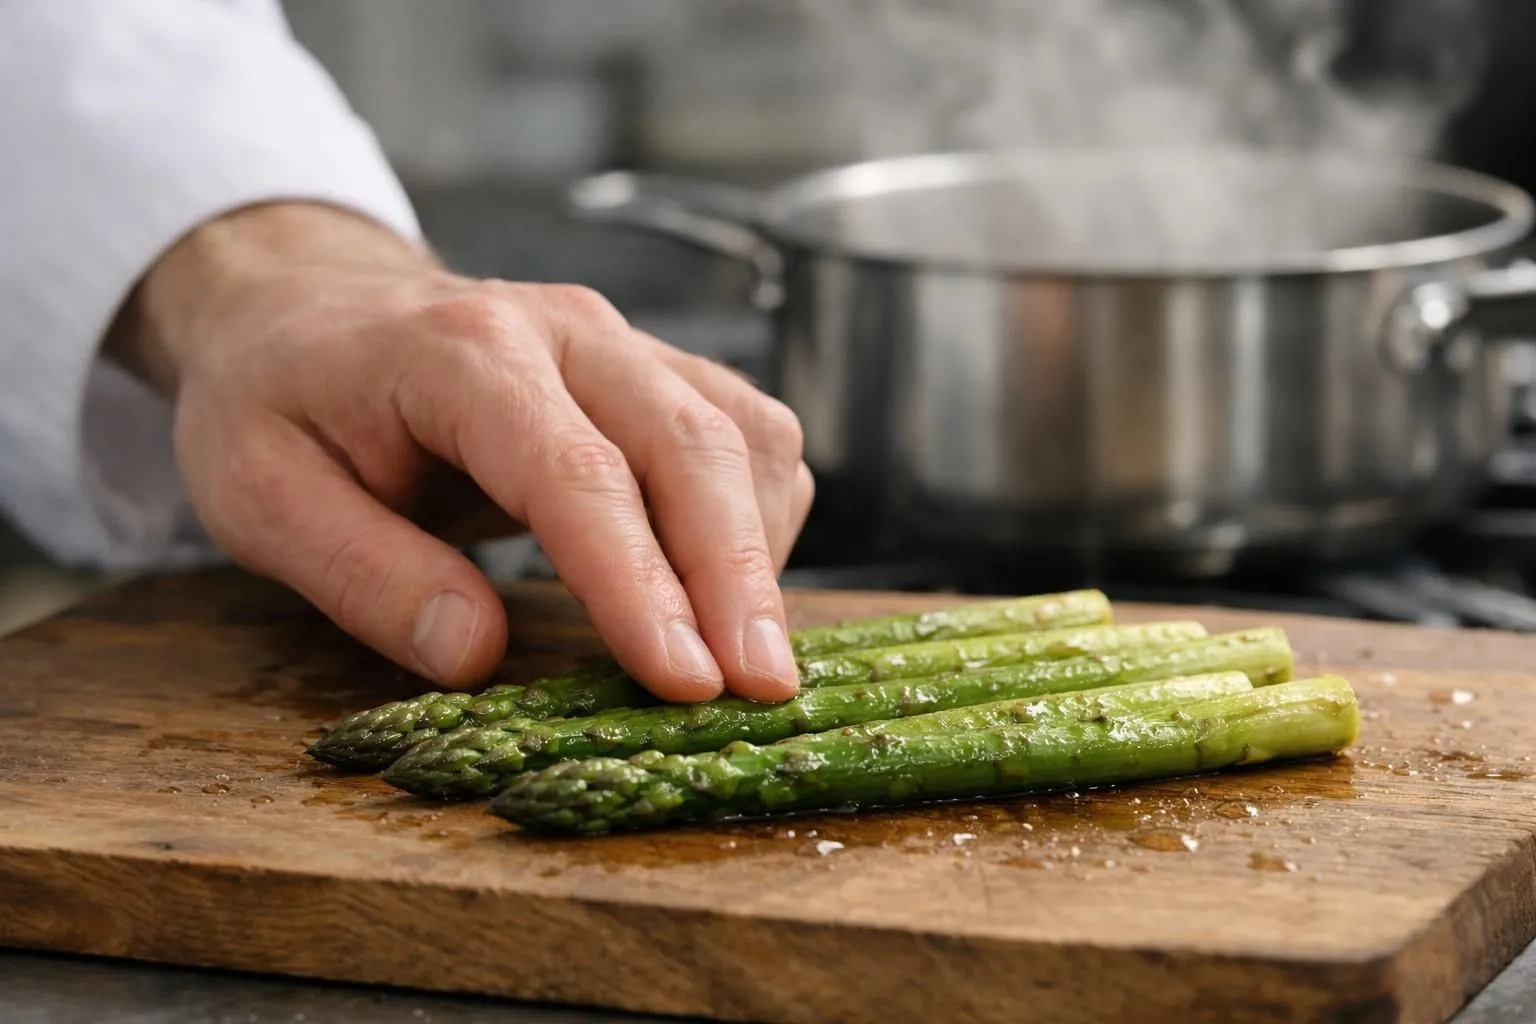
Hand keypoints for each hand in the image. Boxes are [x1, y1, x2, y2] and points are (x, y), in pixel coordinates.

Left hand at [108, 202, 813, 702]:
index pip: (576, 471)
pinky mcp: (659, 371)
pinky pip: (749, 435)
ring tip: (742, 657)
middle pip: (691, 444)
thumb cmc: (280, 403)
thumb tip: (478, 654)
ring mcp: (624, 344)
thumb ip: (365, 574)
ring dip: (757, 548)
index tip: (683, 681)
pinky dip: (759, 517)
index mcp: (462, 352)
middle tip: (761, 690)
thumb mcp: (261, 497)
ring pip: (743, 434)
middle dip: (736, 575)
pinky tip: (725, 591)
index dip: (638, 582)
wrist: (311, 307)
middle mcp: (566, 331)